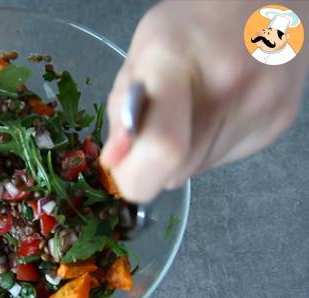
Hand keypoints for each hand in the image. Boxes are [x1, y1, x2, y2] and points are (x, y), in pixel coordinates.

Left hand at [100, 1, 308, 202]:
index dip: (135, 175)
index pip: (162, 148)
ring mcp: (261, 108)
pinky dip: (208, 146)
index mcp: (176, 62)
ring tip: (191, 109)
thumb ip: (122, 111)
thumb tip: (115, 163)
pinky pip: (222, 161)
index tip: (121, 169)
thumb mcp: (141, 53)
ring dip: (182, 154)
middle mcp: (228, 86)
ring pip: (197, 171)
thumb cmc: (192, 25)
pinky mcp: (277, 125)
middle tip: (155, 127)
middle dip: (152, 164)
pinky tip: (216, 109)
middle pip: (176, 171)